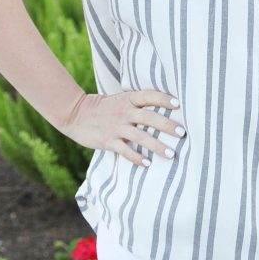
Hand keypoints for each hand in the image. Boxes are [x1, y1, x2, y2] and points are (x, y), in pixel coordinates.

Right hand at [60, 89, 185, 167]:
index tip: (179, 105)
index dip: (164, 99)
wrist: (76, 114)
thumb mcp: (120, 99)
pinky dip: (136, 157)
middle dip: (167, 125)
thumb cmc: (104, 107)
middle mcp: (124, 112)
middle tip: (182, 133)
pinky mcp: (108, 140)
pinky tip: (147, 164)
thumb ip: (138, 103)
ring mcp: (116, 127)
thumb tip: (163, 107)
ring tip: (171, 154)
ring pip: (140, 136)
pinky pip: (125, 150)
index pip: (149, 96)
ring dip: (157, 146)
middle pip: (149, 117)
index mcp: (128, 99)